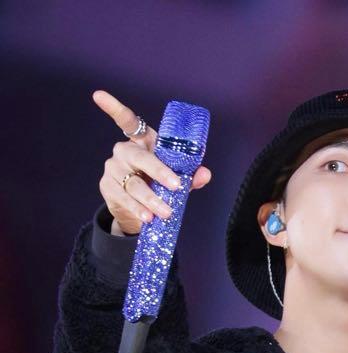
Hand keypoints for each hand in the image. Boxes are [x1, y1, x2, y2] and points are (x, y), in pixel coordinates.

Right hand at [93, 90, 211, 235]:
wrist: (139, 210)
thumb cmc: (158, 184)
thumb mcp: (176, 178)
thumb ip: (190, 175)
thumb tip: (205, 173)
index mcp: (141, 142)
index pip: (127, 121)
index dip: (114, 108)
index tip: (99, 95)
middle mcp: (124, 152)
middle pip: (139, 157)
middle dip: (159, 171)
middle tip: (176, 186)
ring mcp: (114, 169)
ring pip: (133, 183)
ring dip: (151, 199)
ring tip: (165, 212)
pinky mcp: (108, 187)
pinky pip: (124, 198)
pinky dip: (138, 209)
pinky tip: (147, 217)